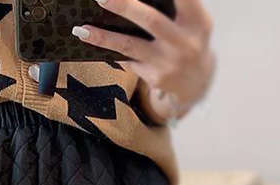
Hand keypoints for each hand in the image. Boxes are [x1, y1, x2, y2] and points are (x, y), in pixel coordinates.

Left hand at [70, 0, 216, 120]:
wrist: (195, 82)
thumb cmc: (187, 38)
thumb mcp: (191, 19)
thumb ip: (174, 5)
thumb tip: (128, 0)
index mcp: (197, 21)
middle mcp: (184, 43)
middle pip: (151, 20)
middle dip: (124, 6)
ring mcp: (168, 63)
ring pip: (130, 46)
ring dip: (104, 37)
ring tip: (81, 29)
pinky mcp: (154, 77)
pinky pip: (126, 60)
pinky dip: (108, 49)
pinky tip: (90, 41)